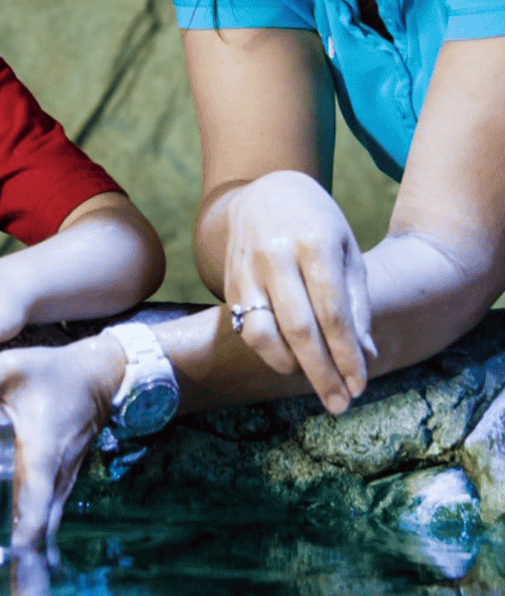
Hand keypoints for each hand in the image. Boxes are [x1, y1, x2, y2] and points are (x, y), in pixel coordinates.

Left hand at [0, 334, 125, 546]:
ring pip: (42, 531)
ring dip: (27, 563)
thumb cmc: (51, 373)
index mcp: (41, 455)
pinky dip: (29, 541)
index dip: (24, 538)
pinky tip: (12, 564)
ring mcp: (58, 485)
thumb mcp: (7, 367)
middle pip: (39, 534)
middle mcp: (53, 478)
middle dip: (25, 571)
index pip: (35, 506)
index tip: (11, 567)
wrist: (96, 378)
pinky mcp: (56, 484)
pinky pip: (42, 519)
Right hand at [223, 170, 375, 413]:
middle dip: (321, 372)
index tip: (359, 386)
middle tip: (339, 404)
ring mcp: (247, 269)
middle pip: (298, 328)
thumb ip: (356, 302)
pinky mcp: (230, 282)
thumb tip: (365, 355)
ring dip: (290, 367)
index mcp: (314, 243)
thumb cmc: (317, 225)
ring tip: (315, 381)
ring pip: (262, 333)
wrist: (266, 191)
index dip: (346, 354)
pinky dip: (271, 352)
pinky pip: (245, 328)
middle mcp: (275, 255)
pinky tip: (292, 360)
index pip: (332, 312)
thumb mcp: (347, 252)